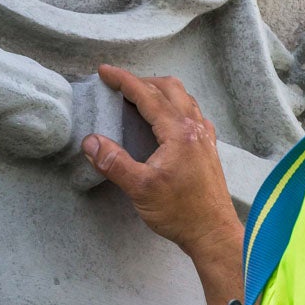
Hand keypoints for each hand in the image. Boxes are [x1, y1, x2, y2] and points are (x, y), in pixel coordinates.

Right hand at [81, 65, 242, 257]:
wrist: (213, 233)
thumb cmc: (180, 212)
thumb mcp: (140, 189)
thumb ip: (114, 162)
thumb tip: (90, 141)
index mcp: (178, 131)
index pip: (147, 95)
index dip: (123, 80)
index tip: (104, 71)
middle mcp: (194, 127)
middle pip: (168, 88)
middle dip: (142, 81)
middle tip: (119, 85)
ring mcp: (204, 137)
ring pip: (183, 98)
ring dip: (160, 91)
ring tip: (140, 97)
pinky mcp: (208, 149)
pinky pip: (193, 113)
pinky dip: (176, 105)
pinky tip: (169, 119)